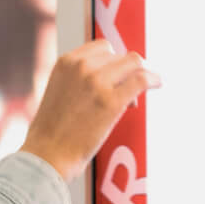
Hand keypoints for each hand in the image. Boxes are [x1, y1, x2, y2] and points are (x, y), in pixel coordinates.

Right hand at [19, 41, 159, 179]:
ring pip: (134, 63)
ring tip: (137, 96)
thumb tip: (109, 80)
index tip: (117, 76)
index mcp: (66, 62)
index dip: (114, 61)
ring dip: (141, 75)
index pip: (102, 47)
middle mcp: (81, 66)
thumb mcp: (59, 92)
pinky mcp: (111, 101)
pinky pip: (142, 79)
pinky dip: (154, 79)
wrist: (46, 156)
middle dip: (126, 72)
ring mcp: (97, 82)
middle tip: (127, 93)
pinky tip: (158, 83)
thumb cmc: (52, 133)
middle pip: (119, 56)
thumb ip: (79, 80)